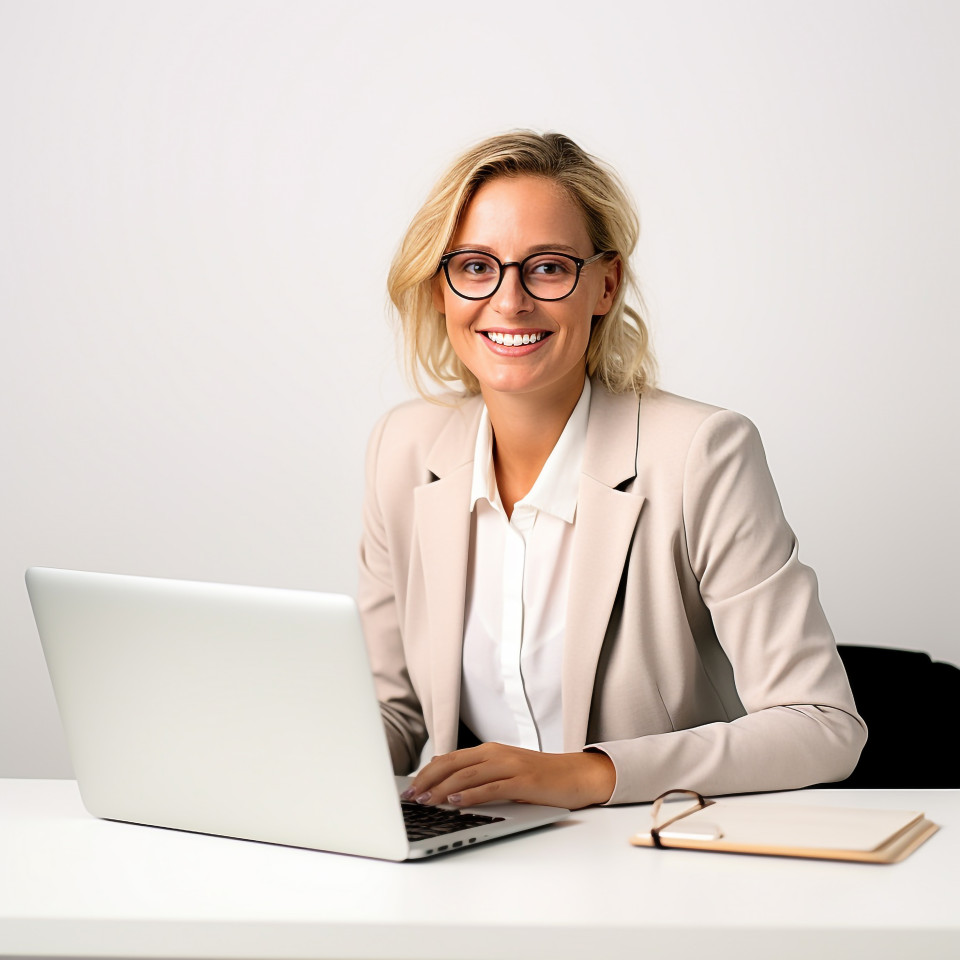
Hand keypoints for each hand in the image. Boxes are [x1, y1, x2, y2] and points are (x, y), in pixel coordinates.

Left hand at [401, 743, 615, 809]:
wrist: (576, 776)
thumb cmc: (538, 778)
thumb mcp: (504, 772)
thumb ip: (478, 775)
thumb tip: (443, 783)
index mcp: (489, 750)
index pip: (448, 758)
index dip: (425, 773)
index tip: (408, 789)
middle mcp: (496, 753)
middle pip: (452, 764)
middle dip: (427, 781)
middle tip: (409, 797)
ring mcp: (510, 765)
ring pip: (467, 775)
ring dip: (442, 789)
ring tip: (424, 801)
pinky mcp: (523, 781)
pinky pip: (491, 787)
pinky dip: (470, 795)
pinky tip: (455, 802)